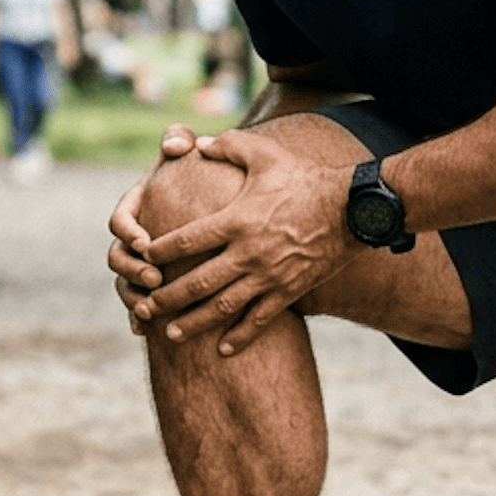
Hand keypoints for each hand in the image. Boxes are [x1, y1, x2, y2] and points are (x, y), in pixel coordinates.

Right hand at [108, 124, 201, 330]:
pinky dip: (137, 318)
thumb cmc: (201, 173)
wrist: (216, 201)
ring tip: (152, 309)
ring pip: (123, 285)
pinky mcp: (151, 283)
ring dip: (133, 297)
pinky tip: (145, 331)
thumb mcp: (192, 155)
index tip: (146, 243)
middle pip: (117, 258)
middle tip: (156, 279)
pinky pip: (136, 304)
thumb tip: (176, 145)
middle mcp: (133, 237)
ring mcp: (139, 262)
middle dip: (133, 271)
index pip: (121, 221)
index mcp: (136, 207)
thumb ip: (180, 142)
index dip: (130, 233)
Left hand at [128, 130, 354, 355]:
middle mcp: (248, 253)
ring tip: (170, 334)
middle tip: (143, 308)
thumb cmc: (305, 178)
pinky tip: (223, 350)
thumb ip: (227, 146)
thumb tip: (197, 144)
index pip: (186, 240)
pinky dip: (240, 337)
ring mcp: (269, 276)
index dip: (159, 250)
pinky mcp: (289, 291)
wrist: (353, 209)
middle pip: (197, 282)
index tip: (142, 257)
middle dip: (166, 297)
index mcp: (237, 220)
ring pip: (222, 307)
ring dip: (194, 323)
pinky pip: (260, 320)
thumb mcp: (264, 154)